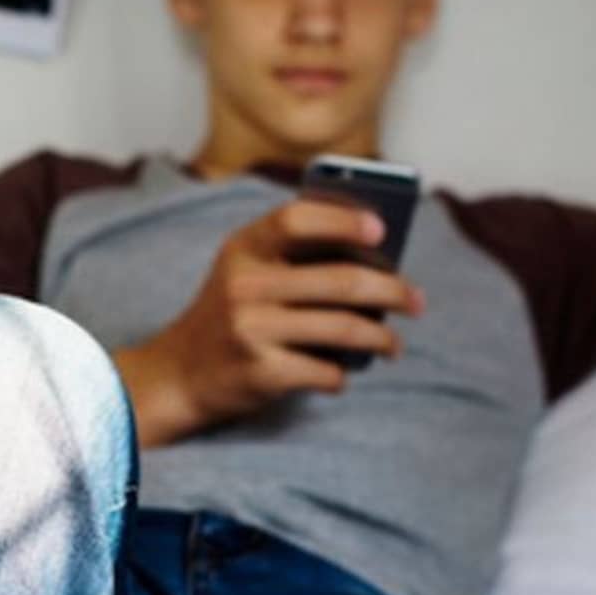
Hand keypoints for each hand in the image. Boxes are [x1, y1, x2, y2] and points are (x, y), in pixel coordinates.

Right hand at [111, 199, 423, 448]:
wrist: (179, 374)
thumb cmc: (230, 315)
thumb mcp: (245, 271)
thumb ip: (293, 256)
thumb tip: (379, 259)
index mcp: (244, 249)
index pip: (297, 219)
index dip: (343, 221)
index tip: (381, 231)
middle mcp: (245, 285)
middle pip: (341, 281)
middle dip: (392, 291)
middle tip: (416, 301)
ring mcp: (252, 329)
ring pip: (345, 329)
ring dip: (382, 338)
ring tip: (393, 344)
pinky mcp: (261, 372)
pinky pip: (327, 371)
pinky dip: (343, 375)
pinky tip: (344, 373)